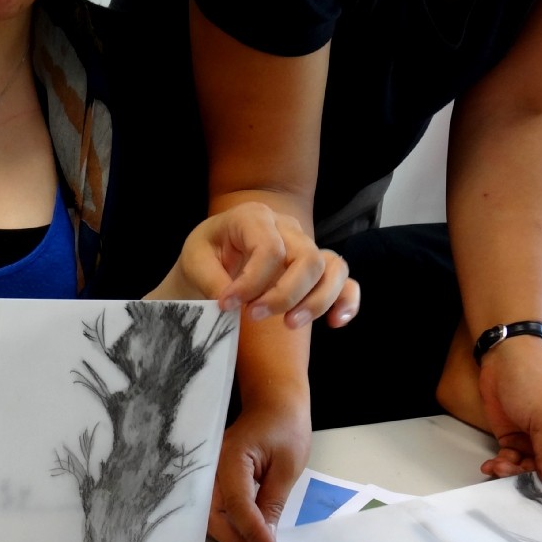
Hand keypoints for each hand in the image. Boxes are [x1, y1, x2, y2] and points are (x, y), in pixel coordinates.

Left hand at [158, 202, 359, 327]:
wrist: (214, 254)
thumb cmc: (206, 254)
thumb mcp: (195, 261)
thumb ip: (210, 279)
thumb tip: (230, 302)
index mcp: (255, 217)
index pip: (270, 249)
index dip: (251, 283)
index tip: (228, 306)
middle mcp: (287, 227)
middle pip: (308, 259)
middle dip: (284, 294)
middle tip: (254, 316)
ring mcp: (306, 245)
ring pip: (332, 268)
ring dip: (315, 301)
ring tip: (289, 324)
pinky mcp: (317, 268)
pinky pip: (345, 279)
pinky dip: (346, 301)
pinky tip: (335, 322)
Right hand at [207, 399, 310, 541]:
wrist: (272, 402)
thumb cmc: (285, 427)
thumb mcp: (287, 468)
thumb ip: (272, 504)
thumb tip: (265, 540)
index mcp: (231, 459)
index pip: (238, 505)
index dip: (253, 533)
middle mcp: (210, 468)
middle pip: (212, 516)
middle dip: (236, 539)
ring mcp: (206, 473)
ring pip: (208, 516)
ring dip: (230, 535)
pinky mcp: (210, 478)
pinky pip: (211, 508)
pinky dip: (228, 524)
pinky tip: (246, 530)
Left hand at [478, 339, 541, 511]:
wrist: (504, 360)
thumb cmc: (535, 381)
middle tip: (532, 496)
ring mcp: (538, 444)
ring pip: (534, 475)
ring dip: (517, 476)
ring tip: (502, 467)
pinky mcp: (515, 443)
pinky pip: (512, 465)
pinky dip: (502, 468)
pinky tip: (491, 464)